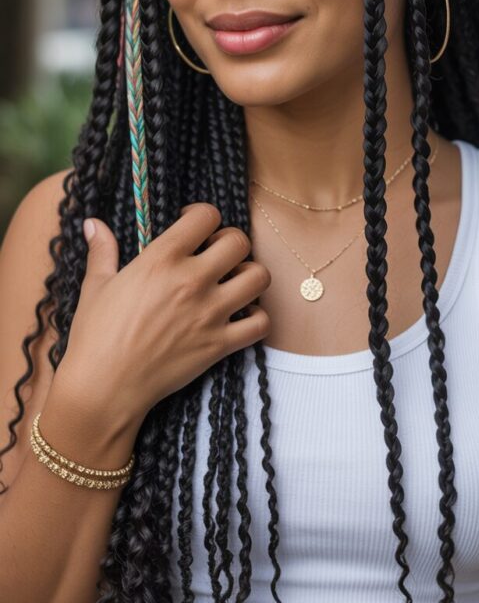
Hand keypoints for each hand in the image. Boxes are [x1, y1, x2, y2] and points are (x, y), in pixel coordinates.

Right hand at [57, 203, 270, 423]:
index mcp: (162, 259)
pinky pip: (260, 322)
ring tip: (233, 283)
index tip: (192, 228)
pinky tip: (239, 317)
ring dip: (250, 275)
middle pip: (239, 241)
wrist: (104, 386)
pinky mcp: (220, 344)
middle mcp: (192, 280)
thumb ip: (102, 250)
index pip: (206, 216)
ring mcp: (210, 313)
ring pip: (259, 277)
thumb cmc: (96, 335)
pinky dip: (256, 317)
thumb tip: (92, 223)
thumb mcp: (96, 286)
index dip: (202, 216)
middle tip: (215, 255)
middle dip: (230, 242)